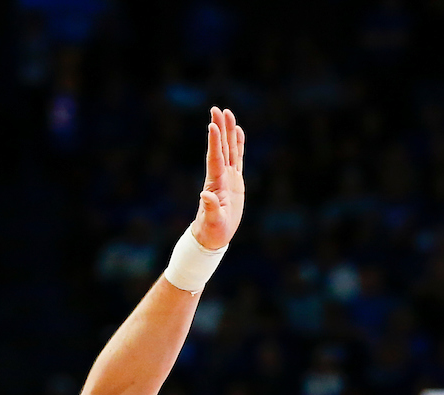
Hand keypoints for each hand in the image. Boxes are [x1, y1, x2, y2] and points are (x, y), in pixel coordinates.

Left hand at [190, 106, 244, 249]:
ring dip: (228, 131)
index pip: (215, 159)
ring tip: (228, 113)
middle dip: (220, 129)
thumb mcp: (213, 222)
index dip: (215, 143)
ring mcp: (228, 177)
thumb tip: (206, 195)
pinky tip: (238, 132)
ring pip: (229, 149)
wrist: (213, 236)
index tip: (212, 125)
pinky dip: (237, 145)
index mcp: (216, 184)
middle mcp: (221, 177)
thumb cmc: (212, 231)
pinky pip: (237, 159)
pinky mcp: (235, 181)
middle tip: (217, 109)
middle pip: (221, 148)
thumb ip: (210, 209)